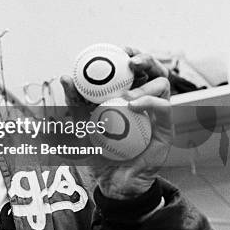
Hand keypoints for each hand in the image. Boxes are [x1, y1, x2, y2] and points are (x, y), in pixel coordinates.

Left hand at [60, 50, 173, 199]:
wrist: (111, 181)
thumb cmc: (96, 151)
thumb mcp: (80, 124)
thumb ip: (73, 103)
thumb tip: (65, 77)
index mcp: (126, 94)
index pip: (132, 67)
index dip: (128, 53)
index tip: (115, 48)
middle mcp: (144, 100)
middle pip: (152, 69)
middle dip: (143, 58)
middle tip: (130, 59)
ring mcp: (156, 113)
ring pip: (162, 83)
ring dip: (145, 83)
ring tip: (126, 95)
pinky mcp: (164, 129)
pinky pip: (163, 108)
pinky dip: (149, 102)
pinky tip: (133, 104)